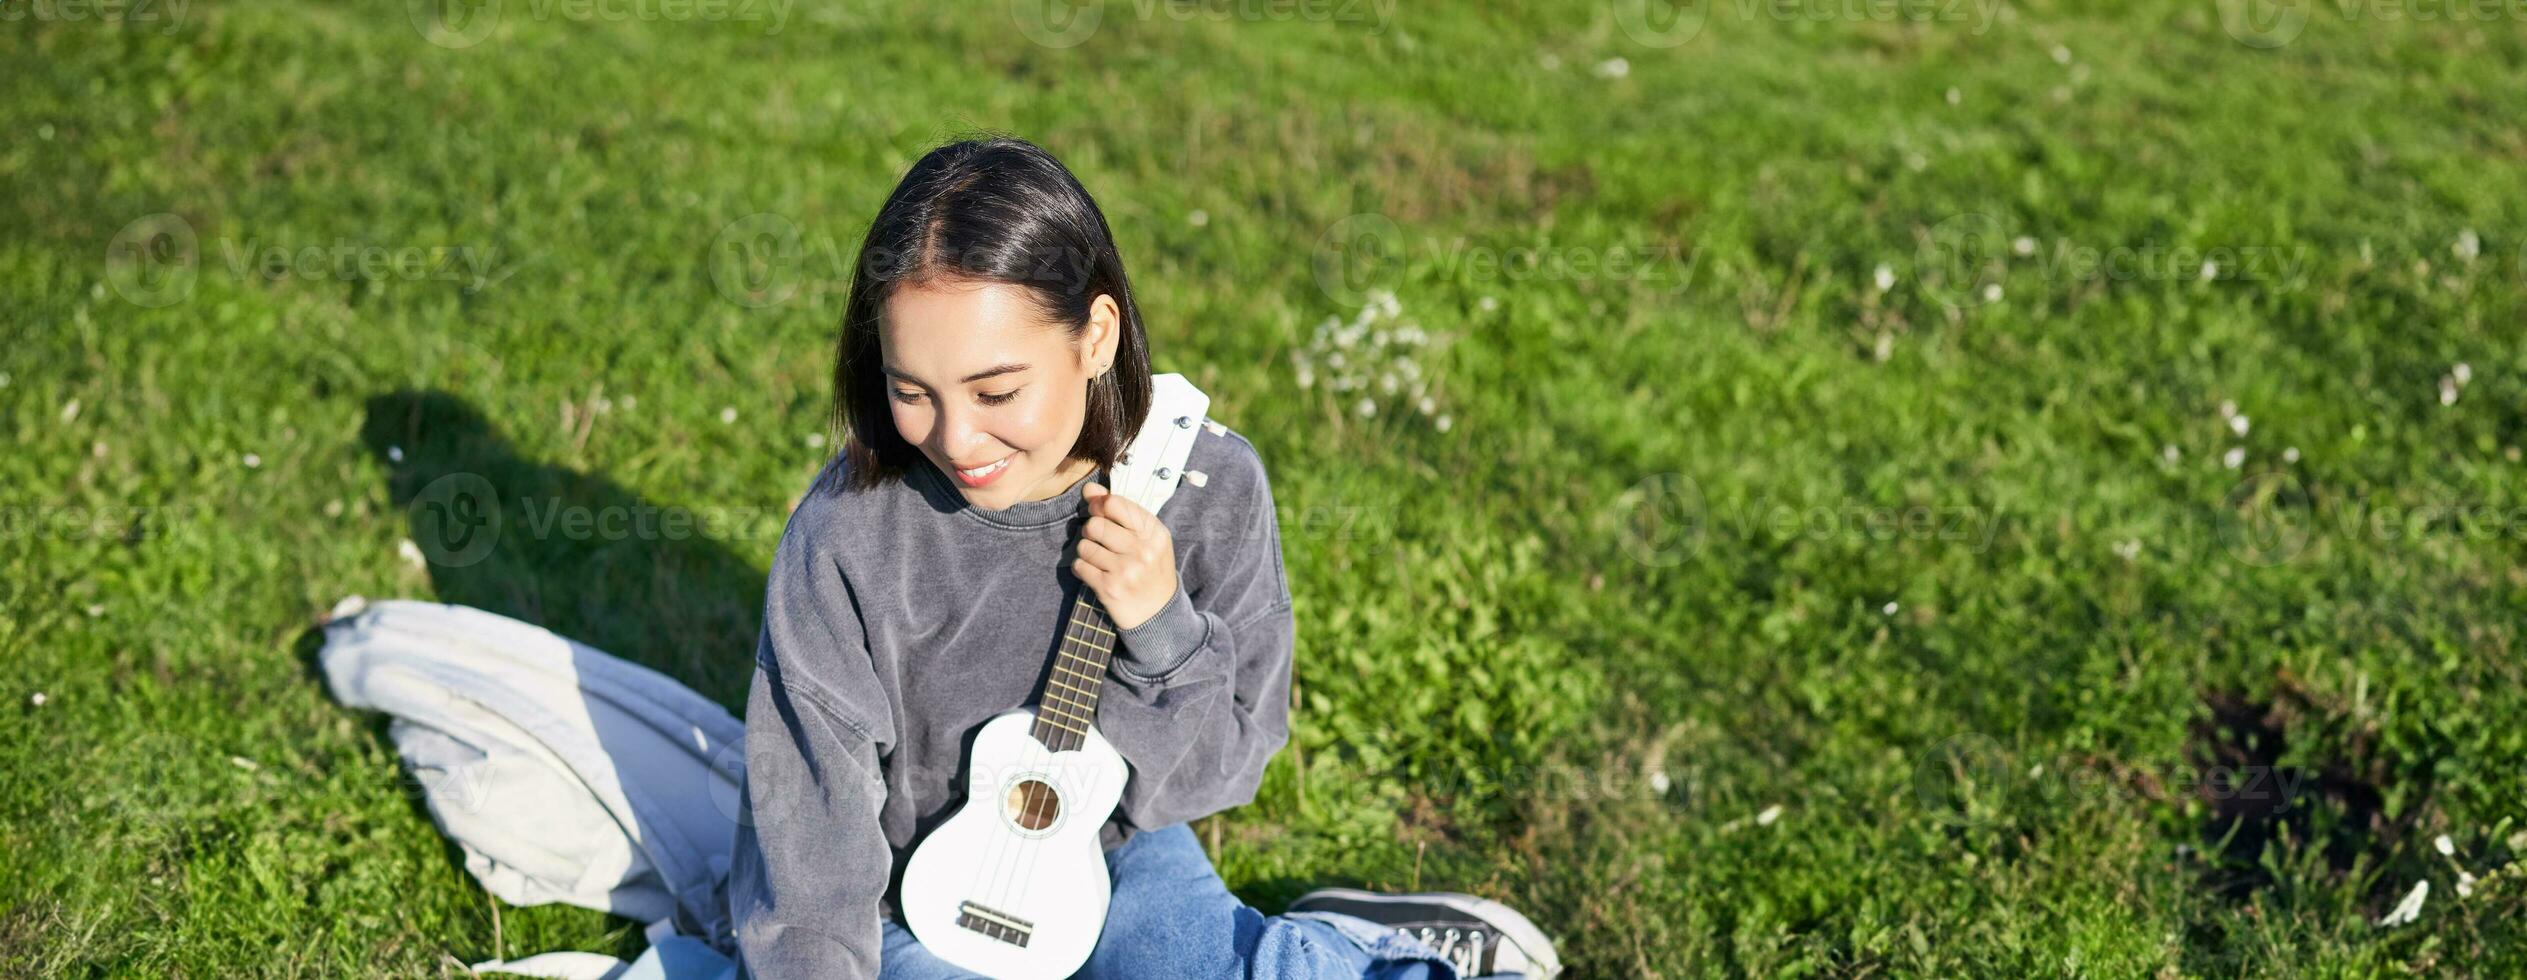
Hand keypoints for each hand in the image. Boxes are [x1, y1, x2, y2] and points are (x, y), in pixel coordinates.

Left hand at [1073, 482, 1178, 630]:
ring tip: (1098, 557)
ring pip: (1084, 545)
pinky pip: (1080, 566)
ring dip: (1086, 550)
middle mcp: (1142, 550)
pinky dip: (1082, 567)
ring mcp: (1125, 571)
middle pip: (1096, 524)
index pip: (1116, 504)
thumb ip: (1120, 512)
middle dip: (1091, 528)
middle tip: (1097, 537)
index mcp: (1154, 533)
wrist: (1158, 613)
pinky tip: (1094, 572)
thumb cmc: (1151, 569)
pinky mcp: (1109, 588)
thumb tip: (1089, 489)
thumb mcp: (1147, 538)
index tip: (1097, 510)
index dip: (1099, 504)